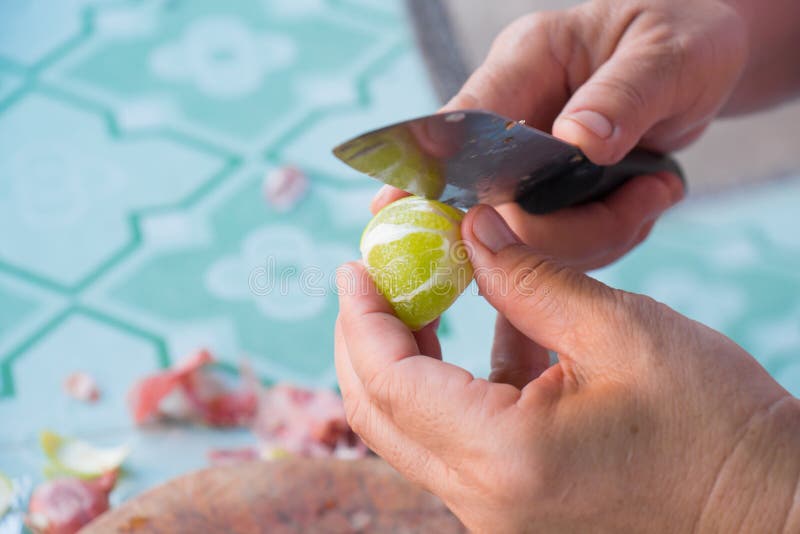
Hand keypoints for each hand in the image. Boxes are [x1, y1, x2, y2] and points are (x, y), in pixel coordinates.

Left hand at [335, 205, 799, 532]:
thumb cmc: (715, 424)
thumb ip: (528, 277)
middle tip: (371, 278)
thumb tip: (468, 232)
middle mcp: (485, 502)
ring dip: (404, 360)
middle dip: (365, 339)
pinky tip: (483, 334)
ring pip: (410, 431)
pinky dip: (451, 387)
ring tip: (421, 294)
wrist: (768, 509)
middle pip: (379, 414)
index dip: (363, 316)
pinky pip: (455, 444)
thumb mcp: (619, 330)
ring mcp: (496, 516)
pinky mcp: (515, 511)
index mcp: (504, 458)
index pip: (389, 380)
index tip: (355, 265)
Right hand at [372, 0, 759, 269]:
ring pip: (530, 232)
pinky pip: (563, 243)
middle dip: (562, 226)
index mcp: (527, 62)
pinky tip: (649, 199)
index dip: (430, 168)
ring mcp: (531, 160)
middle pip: (495, 198)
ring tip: (658, 190)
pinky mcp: (553, 193)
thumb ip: (622, 98)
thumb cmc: (682, 36)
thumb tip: (577, 142)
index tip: (393, 208)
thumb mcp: (665, 57)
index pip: (464, 118)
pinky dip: (608, 236)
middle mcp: (517, 113)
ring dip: (597, 233)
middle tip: (645, 202)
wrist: (700, 58)